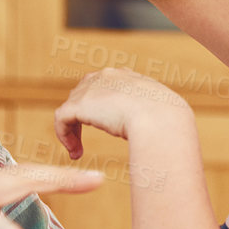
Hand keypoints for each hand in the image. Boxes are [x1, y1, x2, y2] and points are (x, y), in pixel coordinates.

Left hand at [52, 67, 191, 160]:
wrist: (160, 119)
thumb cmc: (167, 121)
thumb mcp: (159, 112)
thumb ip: (149, 116)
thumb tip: (157, 128)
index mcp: (126, 76)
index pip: (103, 84)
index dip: (98, 106)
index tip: (103, 124)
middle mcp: (106, 76)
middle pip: (82, 94)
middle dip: (81, 116)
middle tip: (83, 139)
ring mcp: (91, 89)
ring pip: (71, 109)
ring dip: (72, 131)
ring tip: (78, 151)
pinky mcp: (79, 105)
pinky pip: (62, 120)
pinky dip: (65, 136)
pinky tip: (75, 152)